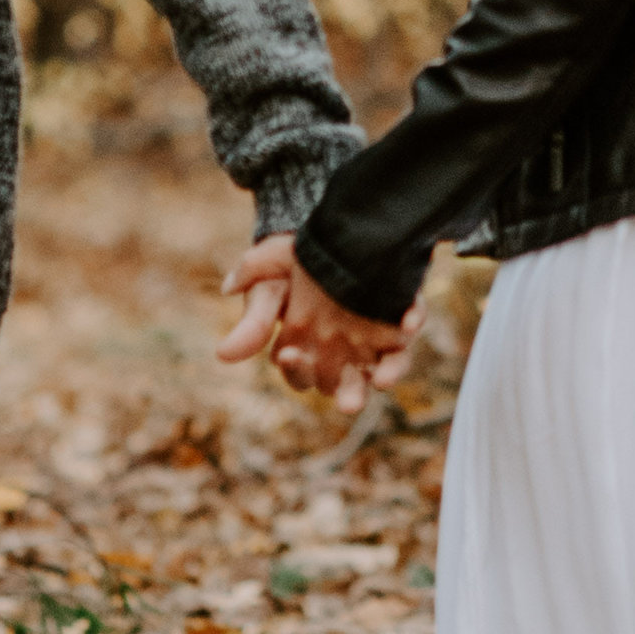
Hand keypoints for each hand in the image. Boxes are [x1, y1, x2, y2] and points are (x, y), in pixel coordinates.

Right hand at [219, 233, 419, 408]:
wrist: (320, 230)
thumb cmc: (285, 263)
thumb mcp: (266, 284)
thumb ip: (253, 321)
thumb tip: (223, 355)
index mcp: (307, 352)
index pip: (301, 375)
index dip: (297, 369)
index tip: (291, 354)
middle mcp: (343, 352)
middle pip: (347, 384)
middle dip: (349, 393)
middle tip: (348, 402)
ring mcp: (374, 336)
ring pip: (385, 366)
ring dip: (388, 373)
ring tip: (383, 378)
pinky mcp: (399, 311)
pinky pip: (410, 324)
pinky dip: (411, 321)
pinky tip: (408, 319)